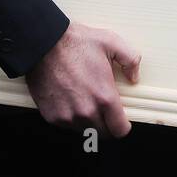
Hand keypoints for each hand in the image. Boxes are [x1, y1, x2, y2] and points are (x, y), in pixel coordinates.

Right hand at [25, 23, 140, 137]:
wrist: (42, 44)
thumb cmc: (75, 42)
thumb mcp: (111, 42)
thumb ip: (130, 60)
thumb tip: (134, 77)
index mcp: (104, 97)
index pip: (120, 130)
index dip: (123, 126)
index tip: (121, 119)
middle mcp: (86, 112)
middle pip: (103, 134)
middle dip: (107, 124)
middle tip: (104, 109)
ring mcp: (68, 116)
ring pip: (85, 130)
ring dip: (88, 122)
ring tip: (85, 101)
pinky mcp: (52, 116)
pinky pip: (67, 125)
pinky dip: (71, 118)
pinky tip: (70, 100)